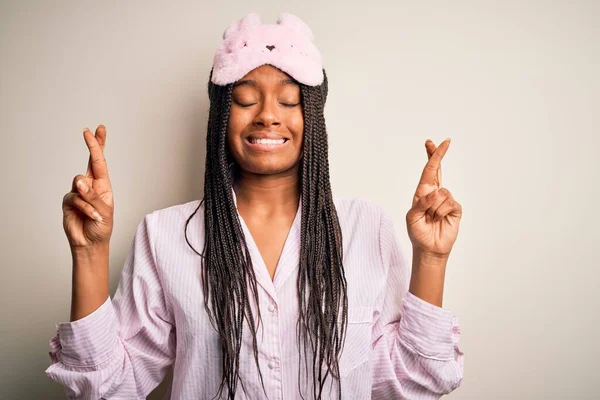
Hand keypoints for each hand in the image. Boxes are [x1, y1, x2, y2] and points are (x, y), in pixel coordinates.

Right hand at [62, 125, 113, 248]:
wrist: (90, 244)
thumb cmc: (102, 227)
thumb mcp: (104, 212)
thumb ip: (93, 196)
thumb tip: (79, 181)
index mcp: (103, 185)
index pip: (100, 162)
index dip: (99, 146)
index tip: (98, 130)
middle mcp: (91, 185)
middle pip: (90, 162)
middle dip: (92, 146)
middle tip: (89, 131)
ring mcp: (78, 192)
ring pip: (80, 183)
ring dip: (89, 198)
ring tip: (95, 212)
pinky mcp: (68, 201)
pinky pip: (74, 198)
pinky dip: (85, 207)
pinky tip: (90, 216)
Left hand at [406, 138, 462, 257]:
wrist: (429, 248)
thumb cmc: (418, 232)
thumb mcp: (412, 218)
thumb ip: (421, 203)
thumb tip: (436, 192)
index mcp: (422, 192)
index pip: (427, 171)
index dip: (430, 156)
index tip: (431, 142)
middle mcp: (434, 193)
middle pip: (438, 170)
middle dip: (438, 155)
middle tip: (444, 141)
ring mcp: (446, 200)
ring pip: (442, 193)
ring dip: (434, 208)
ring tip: (431, 218)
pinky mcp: (455, 208)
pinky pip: (449, 203)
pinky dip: (442, 212)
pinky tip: (440, 220)